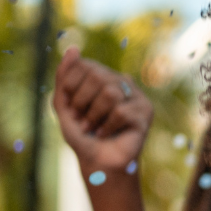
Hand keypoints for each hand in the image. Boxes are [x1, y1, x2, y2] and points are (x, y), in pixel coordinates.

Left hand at [53, 47, 152, 175]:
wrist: (98, 162)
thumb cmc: (81, 135)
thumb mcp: (64, 105)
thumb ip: (64, 78)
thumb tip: (72, 49)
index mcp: (103, 76)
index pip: (85, 65)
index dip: (72, 86)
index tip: (71, 107)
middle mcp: (121, 82)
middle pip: (98, 77)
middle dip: (82, 101)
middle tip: (81, 119)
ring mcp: (136, 96)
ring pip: (111, 93)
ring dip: (94, 115)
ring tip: (93, 128)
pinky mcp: (146, 112)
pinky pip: (121, 111)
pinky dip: (107, 126)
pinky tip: (106, 134)